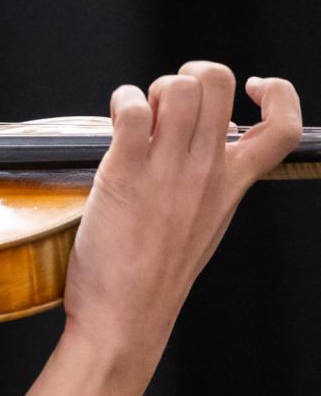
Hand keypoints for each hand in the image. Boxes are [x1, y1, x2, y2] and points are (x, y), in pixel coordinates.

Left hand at [61, 62, 301, 357]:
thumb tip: (197, 149)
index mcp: (232, 185)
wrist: (125, 319)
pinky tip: (112, 121)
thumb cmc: (152, 280)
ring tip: (135, 118)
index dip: (276, 93)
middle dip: (190, 76)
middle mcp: (207, 171)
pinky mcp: (124, 174)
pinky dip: (120, 102)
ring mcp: (168, 170)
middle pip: (219, 83)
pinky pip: (130, 110)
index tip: (250, 89)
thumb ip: (207, 187)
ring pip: (178, 88)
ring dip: (152, 90)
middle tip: (166, 104)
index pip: (282, 127)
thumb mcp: (201, 227)